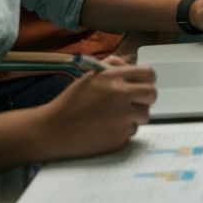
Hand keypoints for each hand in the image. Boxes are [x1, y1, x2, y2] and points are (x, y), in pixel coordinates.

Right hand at [39, 58, 155, 160]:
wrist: (51, 131)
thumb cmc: (70, 102)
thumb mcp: (89, 77)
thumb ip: (112, 66)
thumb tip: (131, 64)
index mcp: (113, 78)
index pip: (148, 74)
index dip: (147, 78)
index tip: (143, 83)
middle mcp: (121, 96)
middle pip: (152, 94)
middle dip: (146, 98)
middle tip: (136, 101)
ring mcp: (123, 118)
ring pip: (144, 114)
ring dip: (134, 115)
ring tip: (114, 117)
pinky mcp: (120, 137)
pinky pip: (132, 131)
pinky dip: (123, 130)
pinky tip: (105, 129)